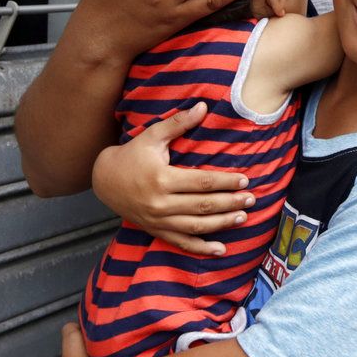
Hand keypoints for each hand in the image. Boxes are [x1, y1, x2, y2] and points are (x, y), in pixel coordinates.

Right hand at [92, 104, 255, 252]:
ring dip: (222, 224)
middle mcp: (160, 203)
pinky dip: (201, 248)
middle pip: (203, 206)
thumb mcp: (152, 135)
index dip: (225, 182)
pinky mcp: (156, 230)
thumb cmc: (132, 155)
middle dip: (230, 203)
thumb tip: (203, 106)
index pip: (202, 182)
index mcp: (162, 179)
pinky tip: (220, 250)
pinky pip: (181, 243)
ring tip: (243, 218)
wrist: (105, 180)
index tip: (244, 180)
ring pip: (196, 226)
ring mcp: (158, 220)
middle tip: (251, 199)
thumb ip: (179, 122)